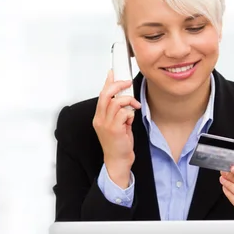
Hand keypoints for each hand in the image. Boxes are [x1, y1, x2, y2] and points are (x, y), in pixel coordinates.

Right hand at [92, 70, 140, 187]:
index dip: (107, 83)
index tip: (112, 74)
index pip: (101, 95)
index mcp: (99, 117)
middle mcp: (100, 119)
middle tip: (127, 83)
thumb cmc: (119, 144)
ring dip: (129, 101)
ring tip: (134, 106)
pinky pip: (124, 113)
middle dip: (118, 85)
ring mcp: (106, 124)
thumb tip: (124, 99)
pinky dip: (130, 113)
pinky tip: (131, 119)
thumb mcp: (117, 124)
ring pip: (116, 102)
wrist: (118, 160)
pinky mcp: (115, 129)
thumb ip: (118, 112)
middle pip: (106, 95)